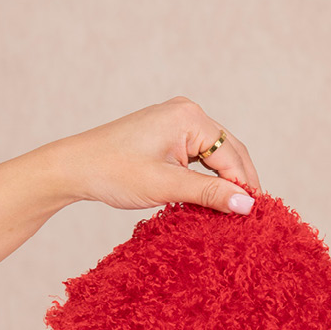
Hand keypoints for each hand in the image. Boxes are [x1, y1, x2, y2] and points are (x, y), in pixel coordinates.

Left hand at [49, 96, 260, 214]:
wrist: (74, 167)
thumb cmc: (113, 171)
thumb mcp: (166, 186)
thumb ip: (209, 194)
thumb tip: (247, 205)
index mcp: (190, 117)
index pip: (231, 156)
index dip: (245, 187)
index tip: (256, 216)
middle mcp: (187, 112)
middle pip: (228, 152)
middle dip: (240, 183)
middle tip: (252, 217)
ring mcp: (176, 121)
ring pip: (214, 155)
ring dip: (224, 181)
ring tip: (234, 211)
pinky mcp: (166, 134)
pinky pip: (198, 156)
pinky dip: (206, 177)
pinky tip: (211, 199)